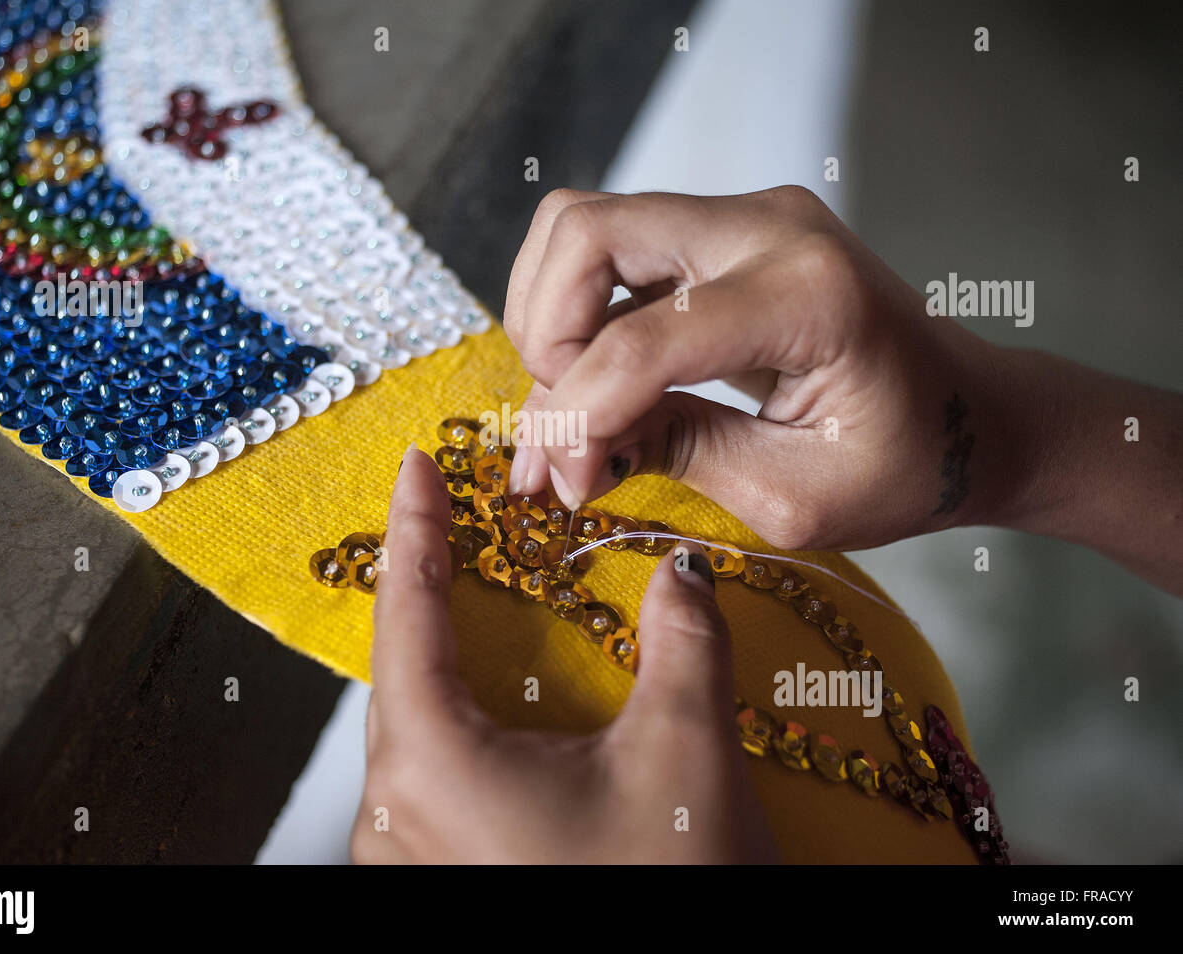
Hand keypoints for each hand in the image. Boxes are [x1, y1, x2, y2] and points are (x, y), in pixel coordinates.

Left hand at [350, 446, 775, 863]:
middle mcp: (397, 818)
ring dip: (450, 666)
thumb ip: (683, 641)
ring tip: (481, 605)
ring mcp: (409, 864)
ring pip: (419, 734)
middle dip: (429, 593)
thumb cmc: (666, 893)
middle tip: (454, 521)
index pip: (408, 617)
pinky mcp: (440, 886)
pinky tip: (507, 712)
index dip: (416, 530)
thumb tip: (682, 573)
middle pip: (405, 676)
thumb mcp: (684, 754)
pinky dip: (465, 728)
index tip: (417, 467)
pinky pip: (436, 784)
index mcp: (433, 767)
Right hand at [503, 187, 1182, 593]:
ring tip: (574, 402)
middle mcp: (770, 226)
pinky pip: (613, 245)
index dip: (579, 414)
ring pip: (583, 226)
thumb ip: (677, 455)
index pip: (643, 337)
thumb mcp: (793, 497)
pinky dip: (578, 311)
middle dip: (546, 339)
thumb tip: (571, 450)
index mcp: (808, 296)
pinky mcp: (725, 228)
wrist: (968, 415)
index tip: (567, 483)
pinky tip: (596, 380)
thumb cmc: (906, 464)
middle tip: (564, 425)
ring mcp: (745, 215)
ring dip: (551, 316)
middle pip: (586, 231)